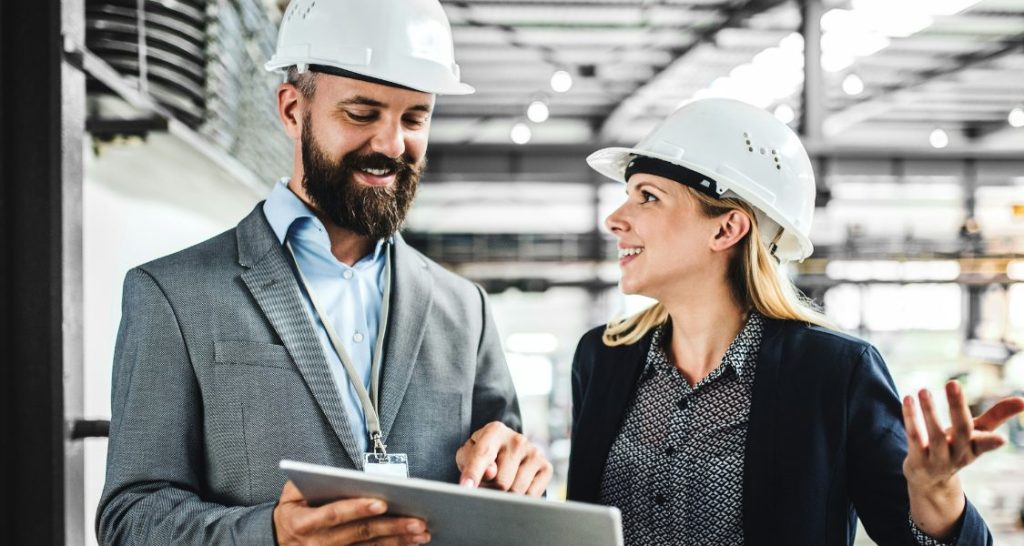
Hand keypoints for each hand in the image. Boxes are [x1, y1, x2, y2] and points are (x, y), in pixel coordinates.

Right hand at [273, 480, 430, 544]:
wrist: (277, 542)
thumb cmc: (292, 513)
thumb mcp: (290, 495)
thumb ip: (307, 483)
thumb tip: (334, 475)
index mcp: (305, 522)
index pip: (335, 514)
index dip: (358, 508)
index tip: (382, 502)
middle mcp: (319, 543)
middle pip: (360, 534)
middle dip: (391, 526)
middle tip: (417, 520)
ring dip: (398, 541)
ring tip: (421, 533)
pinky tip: (409, 544)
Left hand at [454, 421, 552, 496]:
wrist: (507, 450)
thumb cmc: (483, 454)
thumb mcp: (468, 454)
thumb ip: (470, 462)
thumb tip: (490, 472)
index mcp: (495, 431)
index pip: (482, 455)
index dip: (473, 473)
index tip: (466, 487)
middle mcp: (517, 439)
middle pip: (500, 482)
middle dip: (490, 489)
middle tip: (487, 483)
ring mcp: (534, 452)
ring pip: (516, 491)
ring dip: (505, 495)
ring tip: (501, 483)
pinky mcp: (546, 467)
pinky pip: (531, 495)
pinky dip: (520, 498)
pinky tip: (516, 486)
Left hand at [901, 381, 1023, 537]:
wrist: (930, 479)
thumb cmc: (957, 447)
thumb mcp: (977, 434)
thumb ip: (997, 416)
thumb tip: (1023, 400)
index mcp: (975, 448)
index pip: (985, 444)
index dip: (991, 442)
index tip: (1001, 440)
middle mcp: (958, 455)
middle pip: (961, 432)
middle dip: (958, 407)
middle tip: (953, 383)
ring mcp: (938, 460)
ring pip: (935, 435)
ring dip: (929, 411)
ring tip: (924, 390)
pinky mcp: (918, 461)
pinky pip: (914, 437)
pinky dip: (911, 418)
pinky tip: (908, 399)